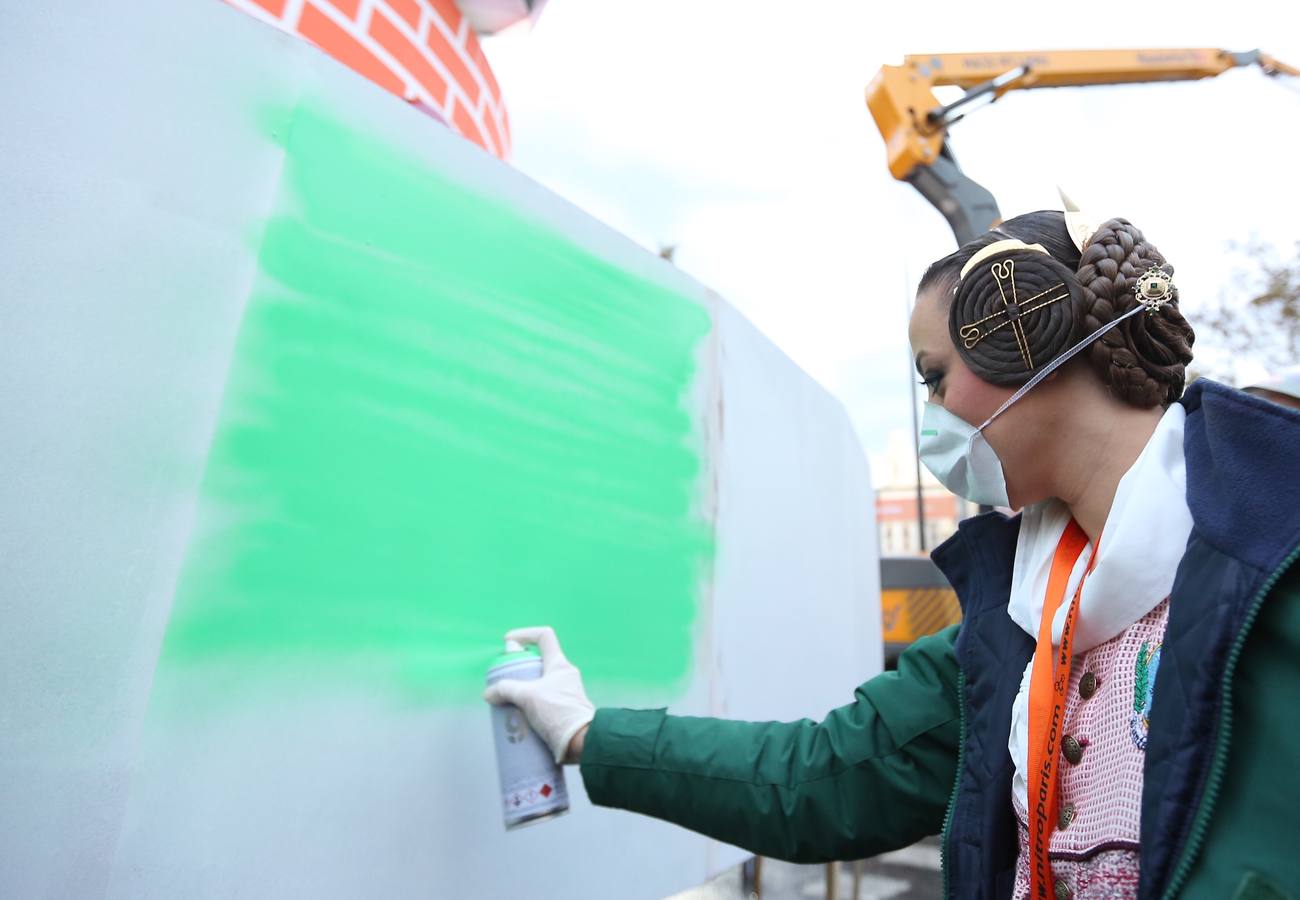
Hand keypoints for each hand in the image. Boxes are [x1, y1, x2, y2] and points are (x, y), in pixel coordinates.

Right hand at [482, 626, 595, 765]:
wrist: (581, 742)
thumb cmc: (558, 712)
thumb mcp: (527, 696)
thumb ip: (506, 690)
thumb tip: (489, 693)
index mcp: (558, 664)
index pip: (544, 636)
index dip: (524, 634)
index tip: (508, 642)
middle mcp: (564, 674)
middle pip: (537, 662)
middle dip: (518, 670)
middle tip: (504, 681)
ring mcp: (564, 692)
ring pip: (538, 684)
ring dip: (521, 690)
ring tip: (507, 702)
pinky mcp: (562, 709)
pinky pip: (542, 701)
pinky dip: (528, 705)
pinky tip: (517, 717)